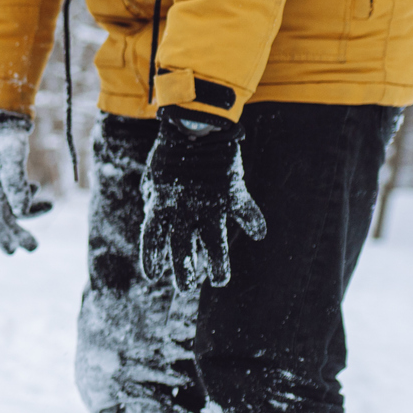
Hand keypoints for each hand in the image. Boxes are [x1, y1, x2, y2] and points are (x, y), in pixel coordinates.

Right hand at [0, 110, 52, 253]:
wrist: (1, 122)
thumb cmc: (5, 141)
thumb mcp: (12, 160)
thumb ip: (17, 184)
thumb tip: (22, 211)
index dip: (0, 238)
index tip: (13, 252)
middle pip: (1, 220)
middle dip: (16, 234)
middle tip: (34, 248)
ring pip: (10, 210)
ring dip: (28, 215)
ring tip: (50, 206)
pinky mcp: (4, 180)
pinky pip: (15, 198)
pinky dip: (29, 201)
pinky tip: (42, 196)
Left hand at [139, 107, 266, 289]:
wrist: (193, 123)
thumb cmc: (170, 152)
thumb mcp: (154, 178)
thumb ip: (155, 199)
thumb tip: (155, 215)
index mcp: (161, 205)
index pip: (152, 238)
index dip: (152, 258)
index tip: (153, 276)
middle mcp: (184, 208)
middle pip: (182, 247)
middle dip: (184, 270)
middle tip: (185, 288)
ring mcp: (208, 201)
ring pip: (214, 239)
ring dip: (217, 262)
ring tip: (219, 281)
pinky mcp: (230, 189)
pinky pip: (245, 209)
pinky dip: (254, 220)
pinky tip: (260, 234)